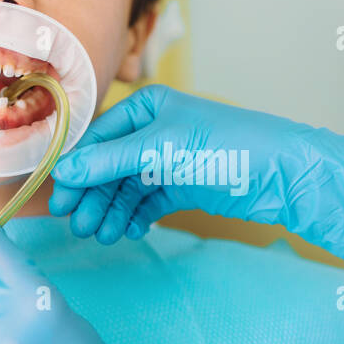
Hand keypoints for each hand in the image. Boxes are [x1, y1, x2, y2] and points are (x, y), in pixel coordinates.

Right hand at [49, 85, 343, 264]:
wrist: (283, 174)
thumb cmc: (226, 146)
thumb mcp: (162, 149)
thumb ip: (110, 161)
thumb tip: (63, 172)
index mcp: (147, 107)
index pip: (98, 139)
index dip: (77, 171)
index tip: (61, 201)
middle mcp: (154, 131)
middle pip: (108, 167)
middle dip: (93, 197)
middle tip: (81, 227)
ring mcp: (169, 160)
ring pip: (126, 188)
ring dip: (112, 211)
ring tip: (106, 236)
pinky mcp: (184, 186)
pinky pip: (147, 202)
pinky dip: (135, 217)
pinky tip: (129, 232)